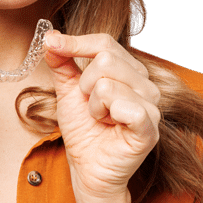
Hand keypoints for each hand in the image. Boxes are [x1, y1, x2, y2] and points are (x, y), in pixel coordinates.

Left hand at [45, 33, 160, 200]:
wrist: (86, 167)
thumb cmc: (83, 128)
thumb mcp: (67, 89)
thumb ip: (61, 61)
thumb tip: (51, 36)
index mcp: (128, 70)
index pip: (105, 43)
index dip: (76, 42)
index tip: (51, 44)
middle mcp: (145, 83)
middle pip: (105, 59)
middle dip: (85, 84)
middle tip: (90, 105)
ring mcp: (151, 104)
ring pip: (108, 84)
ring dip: (94, 105)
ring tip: (101, 118)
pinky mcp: (149, 127)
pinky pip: (123, 106)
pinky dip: (106, 116)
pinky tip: (111, 126)